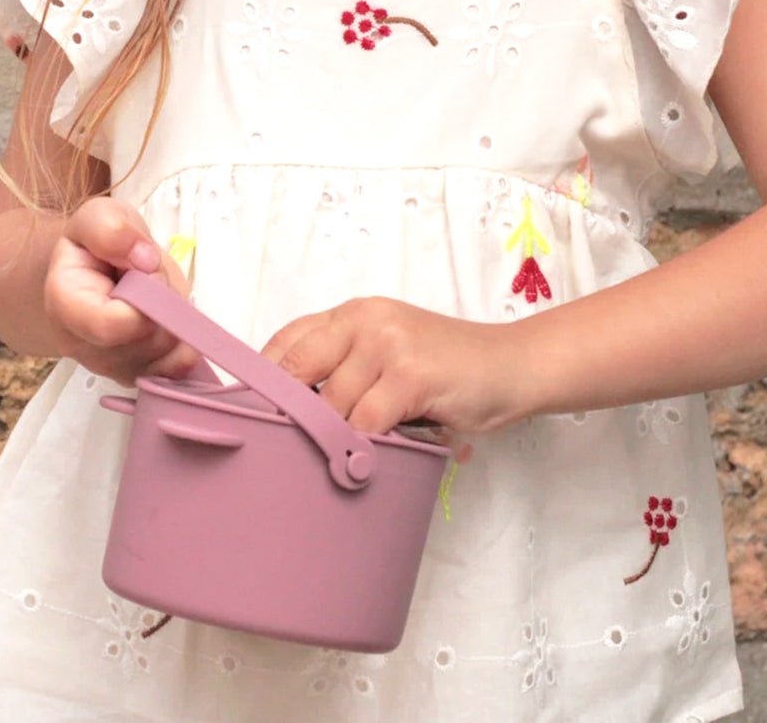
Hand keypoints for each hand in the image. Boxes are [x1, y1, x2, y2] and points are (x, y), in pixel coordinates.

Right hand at [43, 197, 200, 384]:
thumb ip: (112, 230)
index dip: (146, 301)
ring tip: (158, 297)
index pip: (110, 326)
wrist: (95, 271)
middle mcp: (82, 346)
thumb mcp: (97, 217)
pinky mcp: (135, 375)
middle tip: (155, 279)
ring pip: (163, 358)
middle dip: (166, 306)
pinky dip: (184, 346)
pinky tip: (172, 321)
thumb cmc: (96, 244)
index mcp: (65, 305)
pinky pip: (174, 373)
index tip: (152, 272)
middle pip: (145, 343)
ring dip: (177, 323)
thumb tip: (144, 260)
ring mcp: (109, 366)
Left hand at [259, 297, 528, 457]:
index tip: (254, 417)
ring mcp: (388, 344)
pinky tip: (378, 454)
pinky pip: (364, 424)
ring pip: (330, 406)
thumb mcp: (388, 353)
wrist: (512, 366)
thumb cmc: (448, 369)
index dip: (262, 382)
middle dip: (290, 416)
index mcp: (353, 313)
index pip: (285, 342)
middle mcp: (365, 319)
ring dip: (337, 438)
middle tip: (289, 450)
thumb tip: (286, 413)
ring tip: (352, 452)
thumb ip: (344, 367)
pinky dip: (365, 446)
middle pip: (296, 372)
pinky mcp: (410, 375)